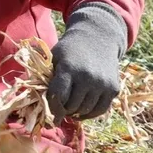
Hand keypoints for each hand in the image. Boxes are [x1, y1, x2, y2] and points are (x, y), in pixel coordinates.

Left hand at [45, 5, 125, 122]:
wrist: (98, 37)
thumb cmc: (71, 49)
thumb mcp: (55, 57)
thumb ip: (47, 77)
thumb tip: (39, 102)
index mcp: (69, 68)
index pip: (58, 96)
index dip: (53, 107)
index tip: (50, 115)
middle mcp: (88, 77)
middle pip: (72, 106)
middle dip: (64, 110)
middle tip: (61, 109)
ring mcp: (102, 84)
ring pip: (85, 110)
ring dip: (76, 113)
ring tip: (71, 109)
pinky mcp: (113, 89)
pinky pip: (100, 110)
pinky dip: (90, 114)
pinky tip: (83, 110)